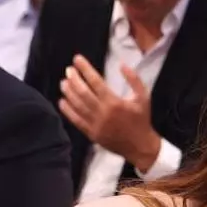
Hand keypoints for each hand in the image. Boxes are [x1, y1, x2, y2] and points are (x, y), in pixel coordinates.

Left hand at [59, 55, 160, 171]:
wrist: (140, 146)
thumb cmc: (141, 120)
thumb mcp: (144, 97)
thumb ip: (134, 79)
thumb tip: (122, 64)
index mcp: (115, 102)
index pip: (95, 81)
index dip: (85, 69)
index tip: (77, 59)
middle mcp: (103, 112)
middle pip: (82, 92)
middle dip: (74, 79)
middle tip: (68, 70)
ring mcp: (96, 124)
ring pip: (77, 105)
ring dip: (68, 93)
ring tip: (63, 83)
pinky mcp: (92, 133)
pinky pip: (76, 120)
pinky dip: (67, 111)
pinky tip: (62, 102)